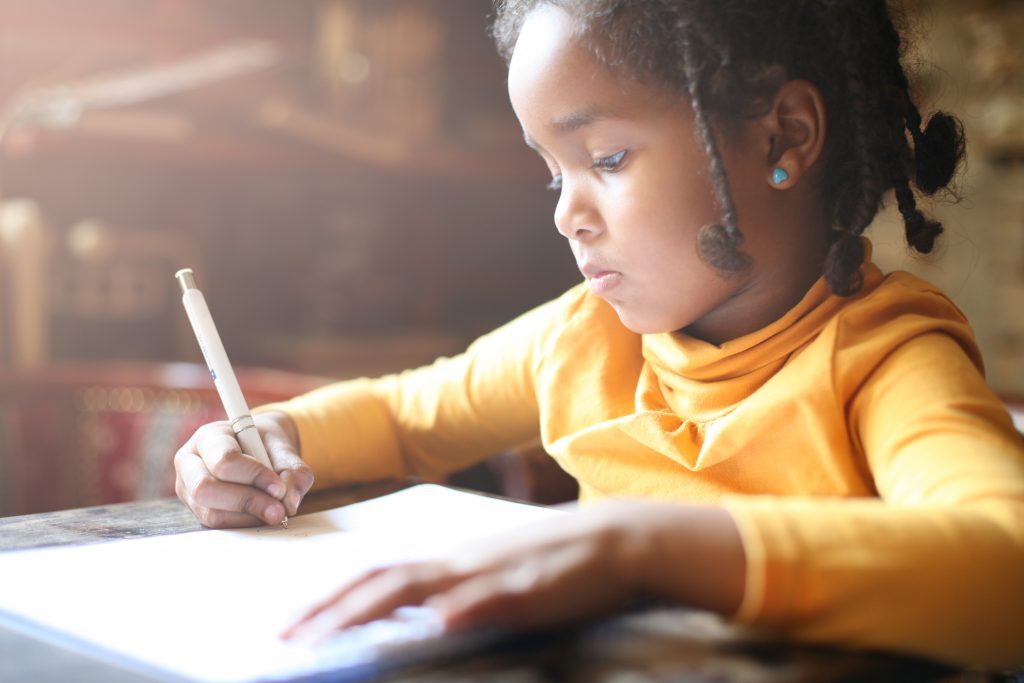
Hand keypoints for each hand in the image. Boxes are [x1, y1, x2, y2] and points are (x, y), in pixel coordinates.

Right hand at [174, 410, 313, 527]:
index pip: (224, 460)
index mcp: (209, 437)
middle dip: (247, 501)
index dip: (253, 476)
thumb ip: (293, 470)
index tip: (279, 487)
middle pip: (206, 489)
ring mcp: (187, 488)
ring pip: (210, 512)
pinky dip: (243, 524)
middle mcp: (189, 462)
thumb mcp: (283, 448)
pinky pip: (216, 525)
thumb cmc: (265, 445)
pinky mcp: (196, 509)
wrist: (257, 449)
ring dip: (248, 516)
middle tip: (279, 509)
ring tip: (274, 512)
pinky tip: (261, 515)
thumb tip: (289, 503)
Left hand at [280, 501, 744, 641]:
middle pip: (383, 580)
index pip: (381, 576)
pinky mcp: (528, 587)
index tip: (296, 622)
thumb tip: (424, 618)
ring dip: (368, 610)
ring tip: (327, 635)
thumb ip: (463, 594)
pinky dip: (458, 609)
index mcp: (454, 563)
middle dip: (330, 608)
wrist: (619, 539)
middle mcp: (461, 563)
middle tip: (286, 637)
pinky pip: (487, 597)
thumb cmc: (561, 562)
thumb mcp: (503, 578)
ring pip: (419, 587)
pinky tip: (435, 624)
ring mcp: (491, 573)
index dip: (334, 597)